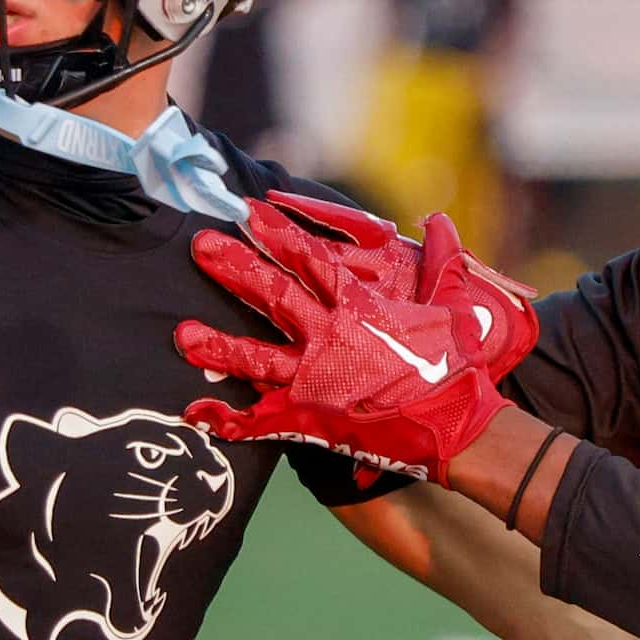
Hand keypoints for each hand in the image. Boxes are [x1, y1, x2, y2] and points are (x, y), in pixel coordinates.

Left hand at [175, 201, 529, 479]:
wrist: (455, 427)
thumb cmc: (457, 367)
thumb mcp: (455, 304)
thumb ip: (443, 259)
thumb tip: (440, 220)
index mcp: (358, 306)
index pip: (309, 259)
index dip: (278, 233)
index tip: (248, 211)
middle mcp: (329, 337)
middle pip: (272, 295)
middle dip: (234, 268)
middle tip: (200, 245)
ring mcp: (315, 380)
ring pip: (256, 358)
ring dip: (218, 345)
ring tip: (181, 335)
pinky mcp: (311, 420)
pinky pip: (261, 421)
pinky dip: (228, 419)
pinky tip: (195, 413)